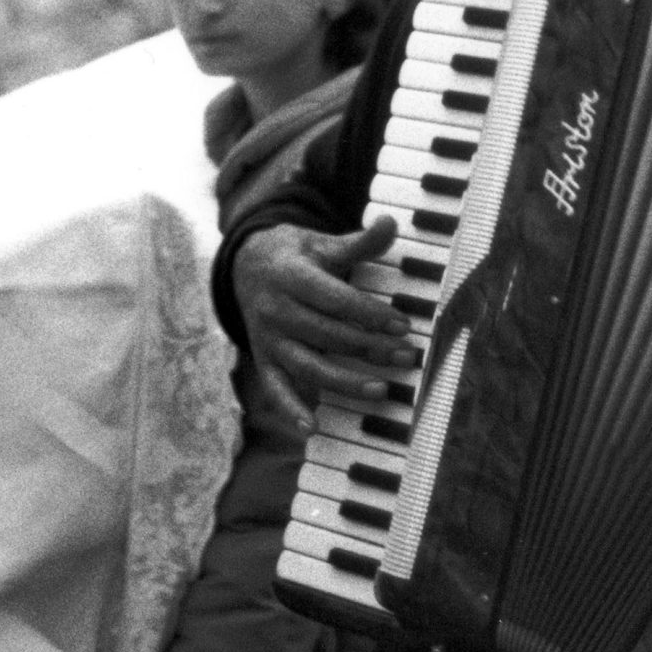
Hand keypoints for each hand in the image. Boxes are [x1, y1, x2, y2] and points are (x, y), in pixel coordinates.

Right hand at [232, 220, 417, 432]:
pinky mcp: (264, 359)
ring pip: (308, 365)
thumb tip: (390, 224)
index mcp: (291, 277)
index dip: (370, 313)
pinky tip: (311, 427)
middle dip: (370, 347)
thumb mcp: (323, 244)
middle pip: (328, 334)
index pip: (336, 300)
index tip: (403, 325)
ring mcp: (268, 338)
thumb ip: (358, 242)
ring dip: (344, 381)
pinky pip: (275, 389)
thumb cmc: (296, 256)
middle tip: (406, 357)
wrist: (245, 266)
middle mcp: (276, 310)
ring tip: (380, 390)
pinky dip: (290, 410)